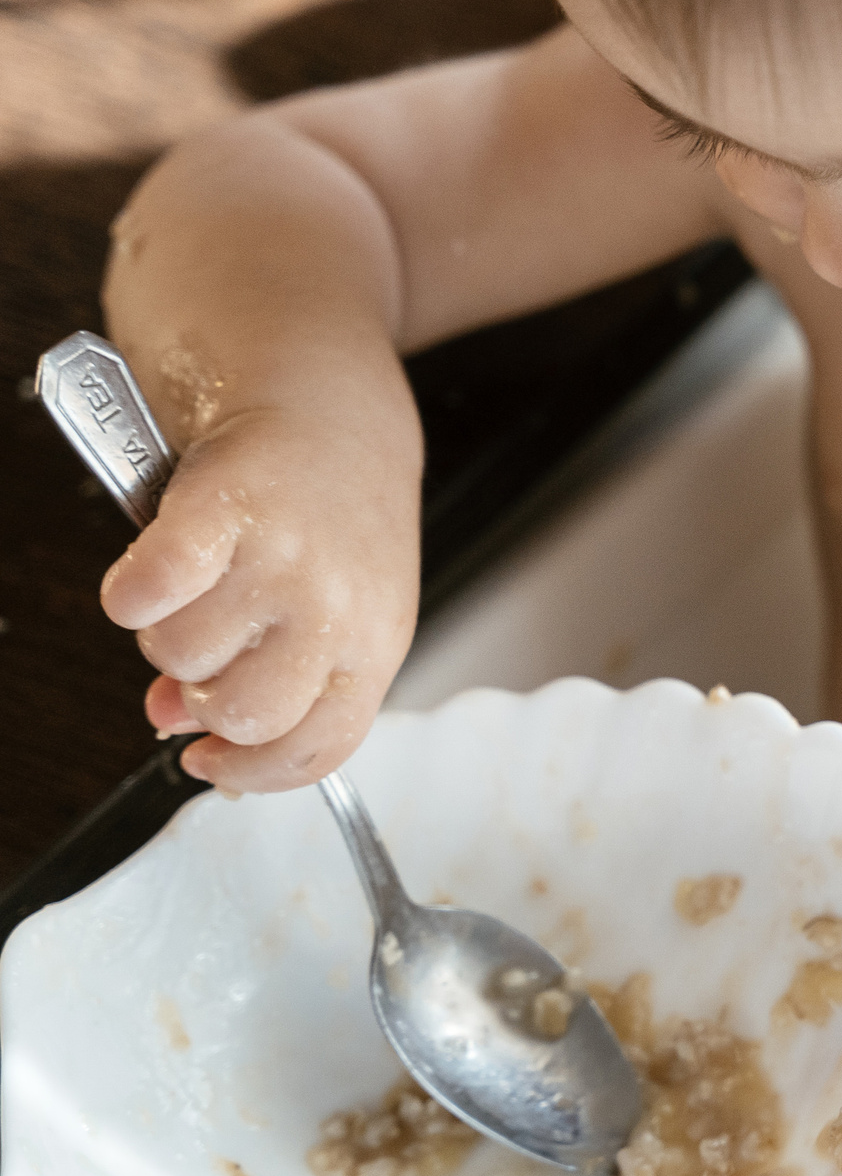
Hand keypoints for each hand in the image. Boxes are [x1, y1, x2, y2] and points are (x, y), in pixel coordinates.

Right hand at [100, 408, 417, 792]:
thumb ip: (268, 674)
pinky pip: (148, 593)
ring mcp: (284, 558)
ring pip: (181, 656)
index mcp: (376, 641)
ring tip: (193, 589)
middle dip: (201, 697)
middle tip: (202, 654)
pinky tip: (151, 570)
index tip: (210, 761)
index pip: (318, 748)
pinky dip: (130, 591)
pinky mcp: (223, 508)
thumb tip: (172, 721)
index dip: (251, 771)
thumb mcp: (334, 606)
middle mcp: (338, 606)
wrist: (333, 403)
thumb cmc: (335, 513)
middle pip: (241, 713)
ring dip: (164, 635)